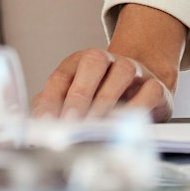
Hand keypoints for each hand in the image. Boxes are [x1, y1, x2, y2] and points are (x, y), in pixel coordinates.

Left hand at [31, 3, 181, 121]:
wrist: (142, 89)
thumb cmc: (100, 100)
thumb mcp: (73, 102)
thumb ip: (54, 111)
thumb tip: (34, 130)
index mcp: (79, 63)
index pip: (61, 76)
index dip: (52, 99)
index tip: (47, 123)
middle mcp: (107, 60)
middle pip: (93, 63)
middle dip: (80, 95)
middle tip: (72, 123)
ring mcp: (133, 69)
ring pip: (122, 72)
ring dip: (107, 99)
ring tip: (96, 126)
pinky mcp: (156, 85)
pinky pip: (150, 90)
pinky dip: (138, 107)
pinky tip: (125, 124)